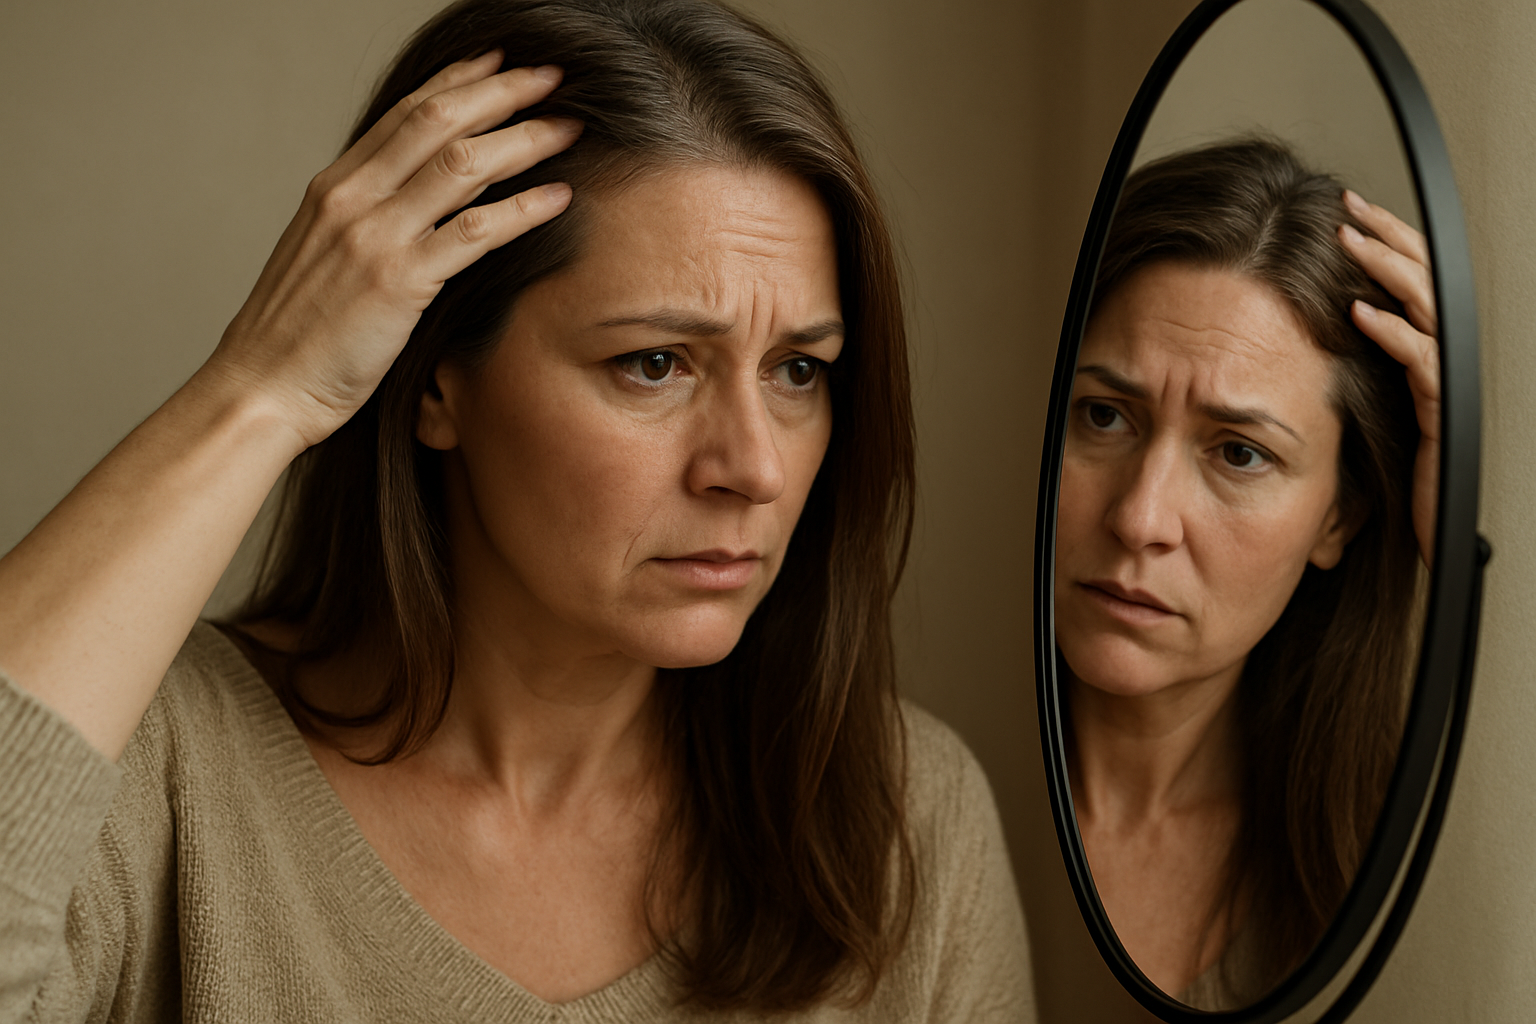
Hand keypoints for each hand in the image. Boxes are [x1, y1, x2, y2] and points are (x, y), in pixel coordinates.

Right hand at [203, 50, 581, 447]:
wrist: (263, 386)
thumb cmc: (297, 334)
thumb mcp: (325, 257)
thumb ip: (366, 220)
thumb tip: (414, 202)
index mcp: (334, 187)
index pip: (406, 113)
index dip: (460, 81)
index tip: (502, 62)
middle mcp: (352, 199)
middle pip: (439, 121)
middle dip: (503, 92)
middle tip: (553, 76)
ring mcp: (375, 237)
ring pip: (463, 165)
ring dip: (524, 139)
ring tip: (569, 127)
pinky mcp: (399, 282)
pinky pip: (474, 232)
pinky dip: (522, 210)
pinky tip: (558, 198)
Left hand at [1338, 189, 1438, 566]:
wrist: (1417, 538)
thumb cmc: (1381, 479)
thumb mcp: (1349, 408)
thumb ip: (1331, 369)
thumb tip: (1285, 335)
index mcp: (1411, 356)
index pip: (1404, 282)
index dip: (1379, 244)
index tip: (1342, 212)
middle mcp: (1432, 363)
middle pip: (1422, 281)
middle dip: (1386, 238)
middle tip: (1350, 205)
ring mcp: (1440, 388)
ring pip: (1426, 310)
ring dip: (1387, 271)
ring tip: (1353, 242)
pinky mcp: (1440, 419)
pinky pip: (1421, 364)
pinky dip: (1391, 333)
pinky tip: (1360, 314)